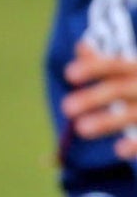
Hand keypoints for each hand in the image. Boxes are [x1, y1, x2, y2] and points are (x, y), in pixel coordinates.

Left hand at [63, 39, 136, 158]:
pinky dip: (136, 144)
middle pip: (121, 89)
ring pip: (133, 114)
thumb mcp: (133, 71)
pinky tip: (118, 150)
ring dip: (108, 121)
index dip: (93, 68)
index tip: (68, 74)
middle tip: (66, 107)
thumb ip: (105, 62)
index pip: (116, 66)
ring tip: (81, 129)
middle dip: (93, 97)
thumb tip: (81, 46)